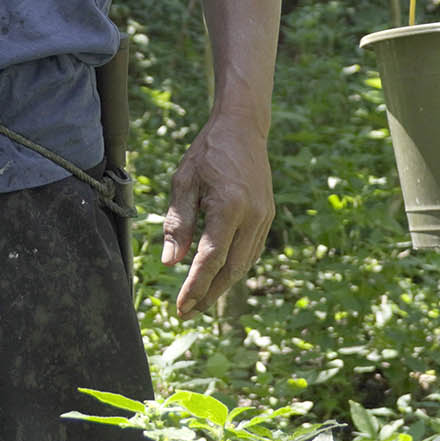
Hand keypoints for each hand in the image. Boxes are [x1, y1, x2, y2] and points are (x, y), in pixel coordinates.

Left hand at [161, 111, 273, 318]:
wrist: (242, 128)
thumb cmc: (208, 152)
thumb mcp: (184, 181)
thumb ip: (178, 223)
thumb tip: (171, 263)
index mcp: (229, 206)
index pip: (211, 259)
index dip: (196, 287)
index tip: (181, 307)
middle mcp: (253, 216)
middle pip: (232, 269)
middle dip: (209, 295)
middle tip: (187, 312)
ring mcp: (265, 217)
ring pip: (244, 264)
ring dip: (222, 285)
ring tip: (199, 300)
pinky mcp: (268, 216)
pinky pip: (251, 251)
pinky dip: (234, 268)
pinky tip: (218, 275)